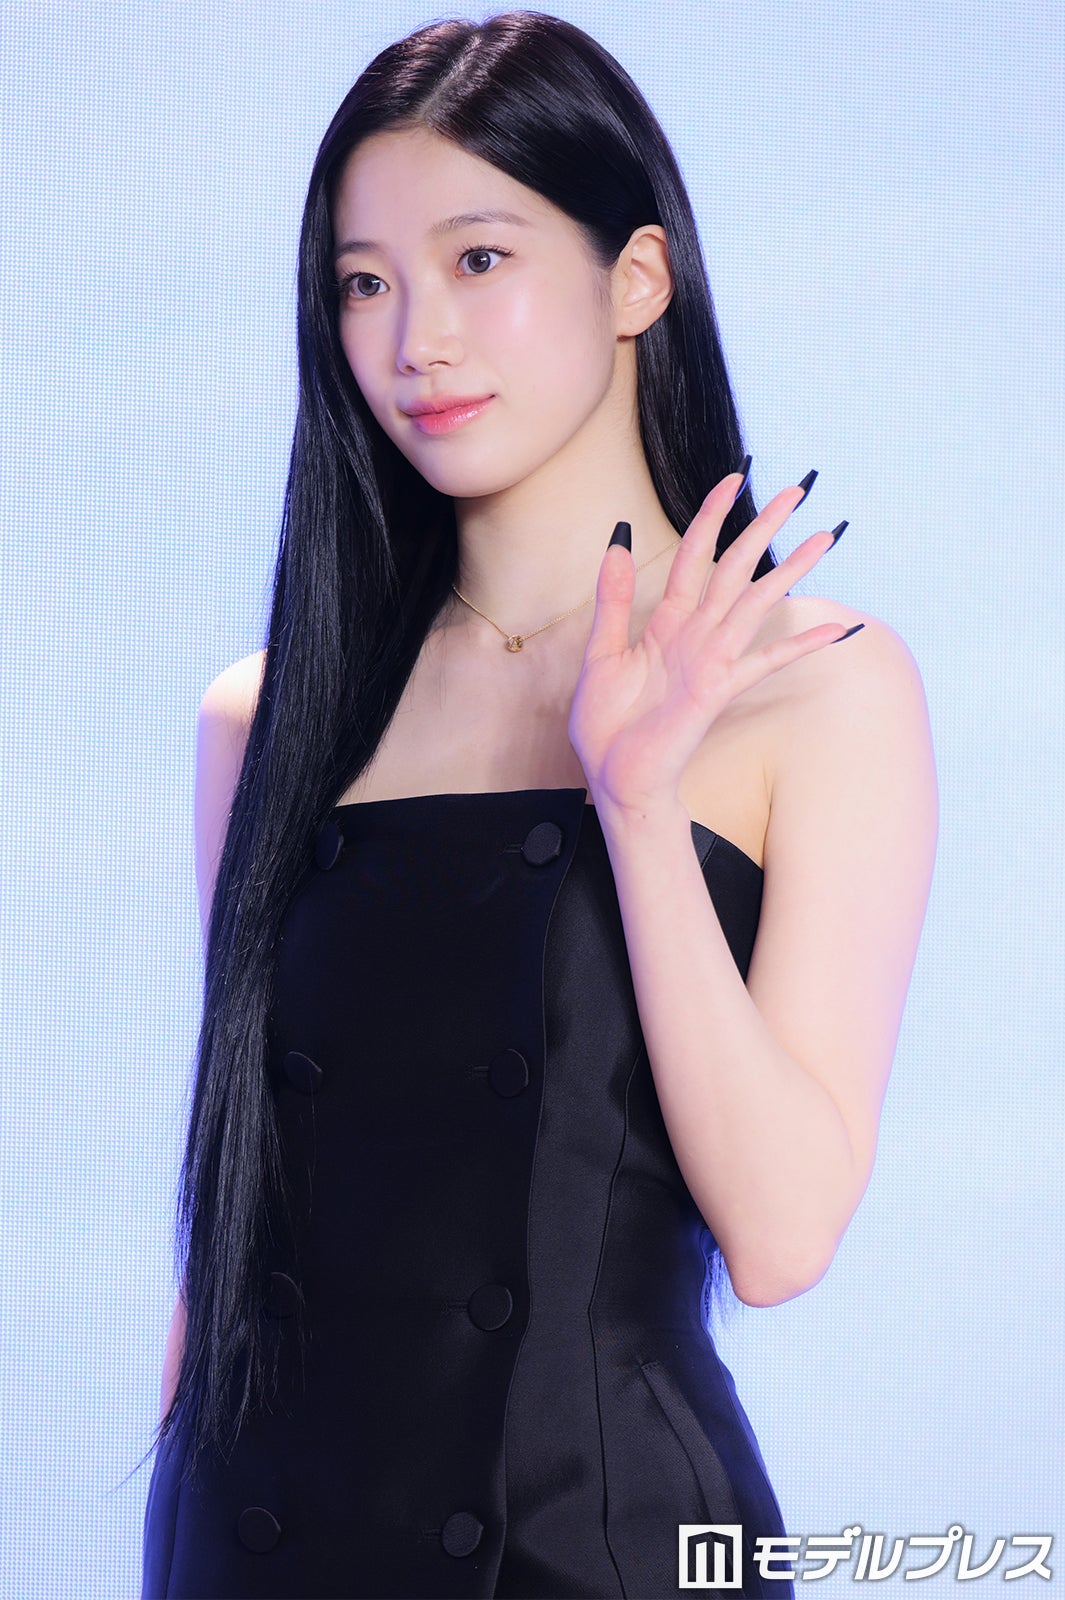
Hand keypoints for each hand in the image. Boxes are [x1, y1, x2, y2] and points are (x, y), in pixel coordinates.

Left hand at [568, 468, 854, 815]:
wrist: (613, 776)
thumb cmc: (606, 725)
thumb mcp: (600, 652)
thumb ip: (613, 600)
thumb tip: (616, 542)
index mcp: (666, 623)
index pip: (694, 556)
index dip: (713, 516)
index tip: (734, 479)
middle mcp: (696, 635)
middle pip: (736, 567)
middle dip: (764, 526)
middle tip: (797, 488)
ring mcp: (712, 660)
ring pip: (758, 601)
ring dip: (791, 568)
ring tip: (824, 536)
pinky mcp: (719, 689)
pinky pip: (767, 661)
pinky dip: (801, 645)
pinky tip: (836, 630)